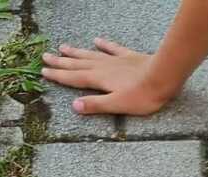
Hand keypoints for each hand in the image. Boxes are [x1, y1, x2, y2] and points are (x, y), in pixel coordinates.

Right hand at [41, 39, 179, 115]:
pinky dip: (104, 45)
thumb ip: (96, 105)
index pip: (73, 78)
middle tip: (45, 57)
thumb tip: (74, 106)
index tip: (44, 71)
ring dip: (76, 52)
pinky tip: (97, 40)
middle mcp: (103, 67)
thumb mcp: (117, 105)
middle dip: (61, 62)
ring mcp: (115, 60)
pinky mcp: (128, 57)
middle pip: (77, 65)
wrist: (163, 76)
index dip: (58, 75)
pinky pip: (112, 49)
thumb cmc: (142, 95)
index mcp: (98, 80)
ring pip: (90, 55)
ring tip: (63, 48)